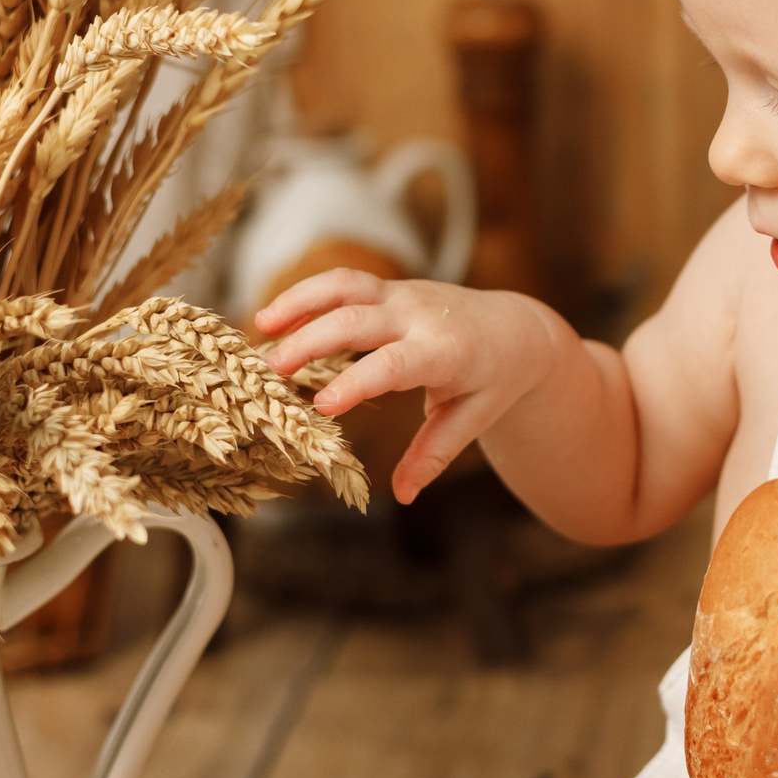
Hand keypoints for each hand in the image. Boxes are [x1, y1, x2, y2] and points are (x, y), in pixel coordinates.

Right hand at [257, 271, 568, 503]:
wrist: (517, 329)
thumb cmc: (493, 380)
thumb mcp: (473, 419)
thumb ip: (435, 453)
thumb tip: (404, 494)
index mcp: (445, 352)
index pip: (394, 364)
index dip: (356, 382)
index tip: (321, 407)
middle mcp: (420, 316)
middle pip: (357, 320)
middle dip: (311, 343)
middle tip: (270, 373)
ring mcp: (403, 295)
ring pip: (346, 286)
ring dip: (301, 302)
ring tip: (260, 327)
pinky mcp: (389, 288)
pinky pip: (344, 283)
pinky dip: (308, 294)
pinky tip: (273, 317)